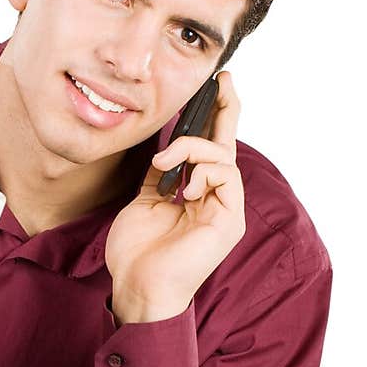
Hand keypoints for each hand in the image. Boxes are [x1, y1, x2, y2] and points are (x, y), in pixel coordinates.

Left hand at [104, 72, 244, 323]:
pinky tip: (181, 188)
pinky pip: (225, 176)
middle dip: (226, 109)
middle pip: (228, 146)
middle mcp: (216, 200)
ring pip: (223, 156)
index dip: (212, 119)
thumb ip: (159, 176)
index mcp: (198, 196)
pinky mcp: (229, 219)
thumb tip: (162, 150)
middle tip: (222, 79)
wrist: (137, 287)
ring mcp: (225, 209)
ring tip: (164, 162)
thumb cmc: (137, 254)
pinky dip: (202, 171)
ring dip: (192, 148)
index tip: (211, 88)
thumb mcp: (143, 203)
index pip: (209, 150)